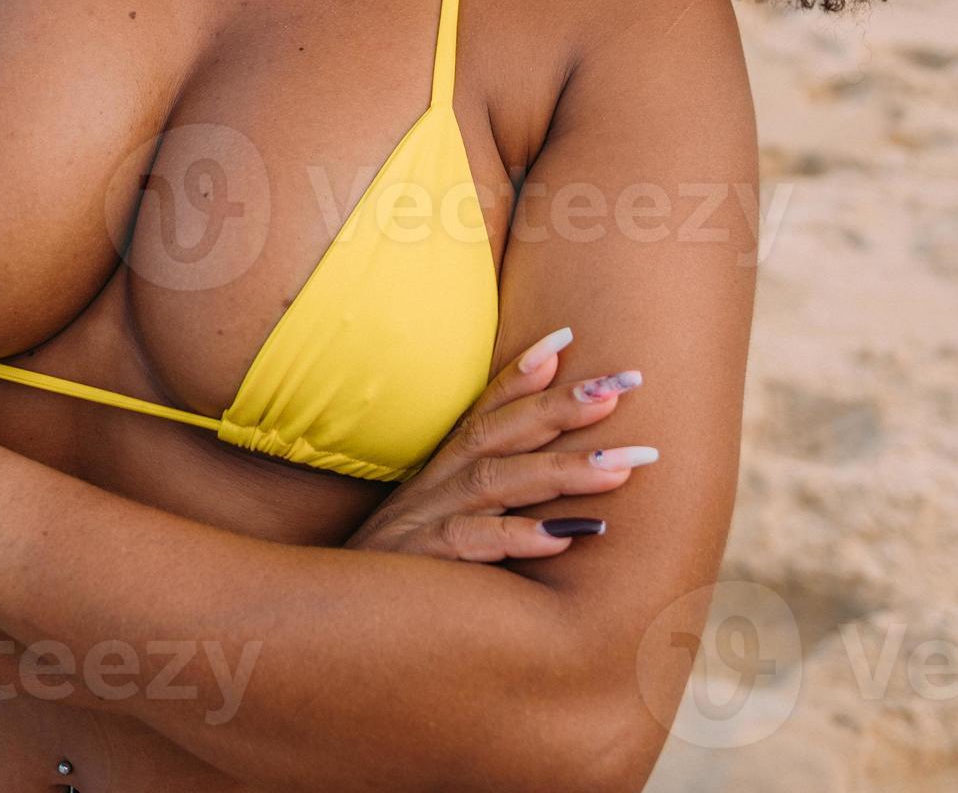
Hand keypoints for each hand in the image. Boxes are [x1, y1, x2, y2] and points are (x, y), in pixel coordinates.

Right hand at [345, 326, 656, 562]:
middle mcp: (434, 485)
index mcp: (442, 471)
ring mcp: (425, 520)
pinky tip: (562, 539)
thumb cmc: (402, 575)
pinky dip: (515, 536)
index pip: (485, 409)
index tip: (568, 336)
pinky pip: (470, 543)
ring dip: (560, 470)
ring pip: (495, 481)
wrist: (336, 620)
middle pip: (499, 432)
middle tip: (622, 387)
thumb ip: (493, 500)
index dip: (522, 372)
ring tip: (621, 466)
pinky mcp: (419, 563)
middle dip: (562, 406)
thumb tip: (562, 502)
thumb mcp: (444, 526)